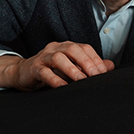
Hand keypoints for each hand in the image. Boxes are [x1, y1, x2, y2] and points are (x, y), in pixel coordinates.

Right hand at [0, 41, 114, 90]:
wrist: (23, 73)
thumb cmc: (50, 70)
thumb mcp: (71, 68)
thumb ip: (90, 66)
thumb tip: (110, 66)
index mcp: (66, 46)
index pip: (84, 48)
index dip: (95, 59)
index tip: (104, 72)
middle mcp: (56, 48)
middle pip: (73, 49)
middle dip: (86, 62)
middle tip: (95, 75)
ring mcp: (43, 57)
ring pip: (58, 58)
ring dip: (72, 69)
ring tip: (81, 81)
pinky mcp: (33, 68)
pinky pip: (44, 72)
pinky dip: (55, 79)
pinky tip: (63, 87)